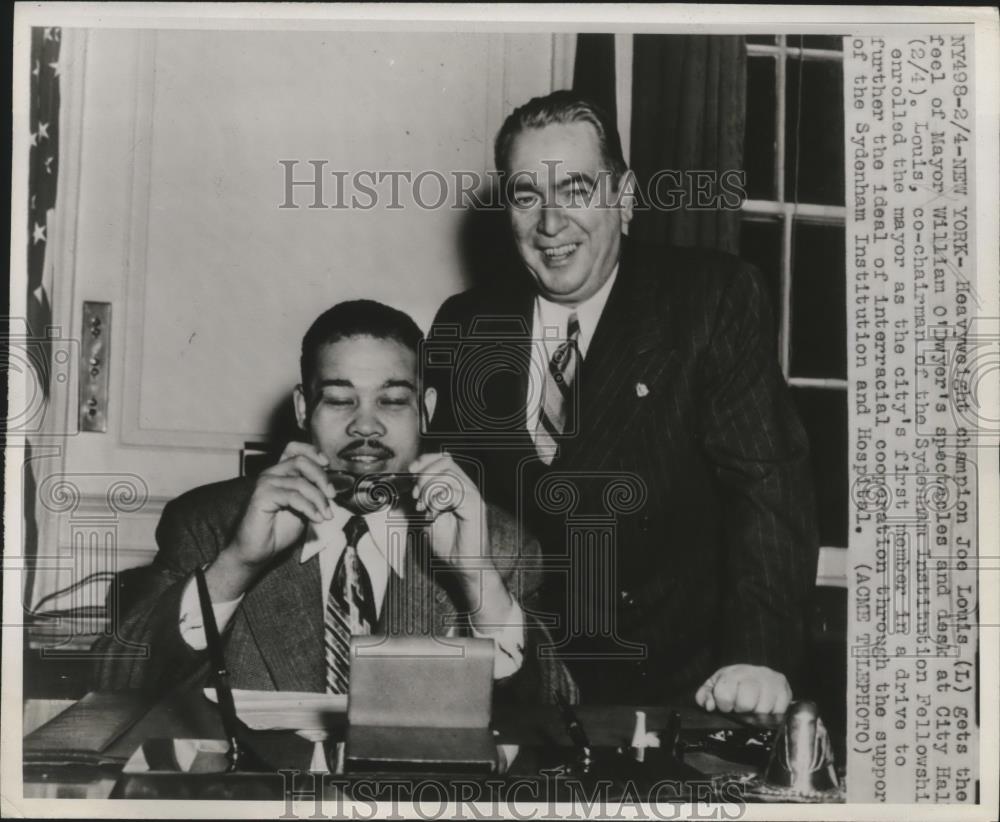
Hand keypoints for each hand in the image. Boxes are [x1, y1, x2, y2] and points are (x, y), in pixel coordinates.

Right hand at [209, 443, 334, 600]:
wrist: (258, 551)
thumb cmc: (278, 531)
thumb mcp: (303, 508)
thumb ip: (313, 494)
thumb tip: (333, 487)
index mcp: (280, 473)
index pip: (294, 448)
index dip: (312, 451)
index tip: (327, 463)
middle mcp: (271, 474)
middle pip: (301, 461)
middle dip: (322, 478)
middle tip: (332, 496)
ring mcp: (265, 483)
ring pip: (300, 482)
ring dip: (319, 499)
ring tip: (326, 515)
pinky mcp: (261, 496)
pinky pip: (293, 496)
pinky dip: (309, 508)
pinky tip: (316, 519)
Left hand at [407, 453, 485, 574]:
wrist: (464, 565)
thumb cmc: (449, 544)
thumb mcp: (426, 516)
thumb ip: (422, 498)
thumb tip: (410, 482)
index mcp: (456, 487)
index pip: (443, 459)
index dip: (426, 460)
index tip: (411, 470)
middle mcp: (466, 488)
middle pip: (445, 463)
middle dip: (424, 476)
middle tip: (416, 496)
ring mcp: (472, 496)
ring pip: (449, 475)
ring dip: (429, 490)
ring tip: (423, 508)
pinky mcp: (475, 506)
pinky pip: (454, 492)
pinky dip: (437, 502)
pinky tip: (432, 515)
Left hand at [695, 664, 791, 714]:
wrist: (758, 675)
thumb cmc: (735, 682)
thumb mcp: (716, 685)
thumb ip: (705, 695)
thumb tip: (709, 706)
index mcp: (735, 672)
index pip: (725, 694)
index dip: (723, 705)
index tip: (726, 705)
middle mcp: (756, 674)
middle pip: (746, 704)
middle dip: (741, 710)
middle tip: (741, 708)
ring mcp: (773, 683)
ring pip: (762, 711)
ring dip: (756, 715)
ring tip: (753, 708)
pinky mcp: (786, 692)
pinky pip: (778, 714)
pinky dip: (770, 716)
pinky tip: (765, 709)